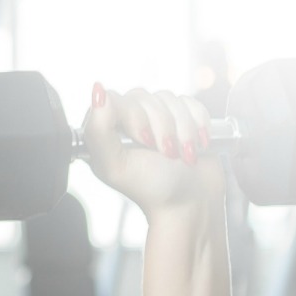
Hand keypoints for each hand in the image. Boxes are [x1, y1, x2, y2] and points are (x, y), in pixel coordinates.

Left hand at [78, 82, 228, 216]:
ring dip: (182, 128)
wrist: (193, 203)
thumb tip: (98, 92)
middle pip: (143, 96)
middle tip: (167, 154)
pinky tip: (197, 144)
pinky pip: (189, 101)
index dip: (134, 117)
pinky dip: (198, 122)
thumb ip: (98, 130)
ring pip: (168, 98)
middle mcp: (129, 122)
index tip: (144, 142)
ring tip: (183, 154)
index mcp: (106, 132)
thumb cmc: (153, 190)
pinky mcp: (181, 117)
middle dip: (162, 127)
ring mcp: (156, 118)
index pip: (115, 99)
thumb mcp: (115, 165)